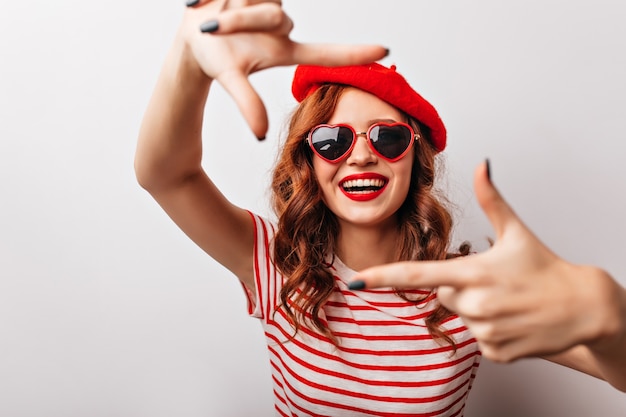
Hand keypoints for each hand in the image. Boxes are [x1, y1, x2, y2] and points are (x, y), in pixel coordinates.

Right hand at [182, 0, 387, 137]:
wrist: (191, 34)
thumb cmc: (214, 59)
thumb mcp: (229, 78)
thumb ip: (247, 103)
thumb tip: (261, 134)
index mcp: (285, 49)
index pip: (327, 53)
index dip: (354, 53)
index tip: (386, 50)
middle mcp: (283, 24)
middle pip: (275, 17)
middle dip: (244, 20)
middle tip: (216, 27)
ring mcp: (273, 4)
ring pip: (264, 1)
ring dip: (235, 8)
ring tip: (217, 14)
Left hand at [351, 161, 625, 362]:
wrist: (583, 308)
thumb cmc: (546, 267)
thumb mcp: (516, 231)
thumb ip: (492, 199)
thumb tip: (482, 164)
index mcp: (473, 274)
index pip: (418, 274)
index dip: (384, 277)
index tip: (358, 280)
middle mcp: (475, 305)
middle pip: (442, 296)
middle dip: (459, 288)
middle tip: (493, 283)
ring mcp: (485, 332)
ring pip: (460, 318)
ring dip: (476, 310)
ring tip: (506, 302)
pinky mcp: (495, 353)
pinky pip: (477, 339)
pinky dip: (490, 330)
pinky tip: (512, 321)